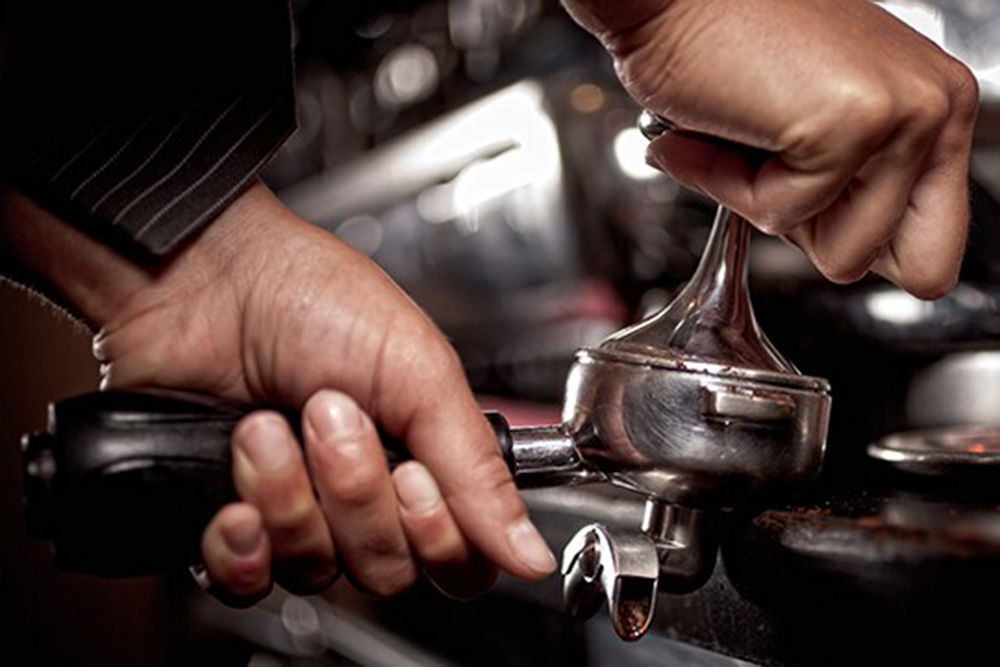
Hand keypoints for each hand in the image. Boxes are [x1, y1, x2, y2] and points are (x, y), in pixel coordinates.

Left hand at [1, 183, 555, 602]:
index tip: (414, 476)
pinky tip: (232, 500)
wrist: (200, 279)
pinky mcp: (227, 522)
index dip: (439, 537)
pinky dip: (239, 546)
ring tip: (265, 426)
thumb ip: (478, 470)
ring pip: (315, 571)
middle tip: (331, 419)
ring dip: (288, 496)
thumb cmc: (309, 298)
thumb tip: (533, 553)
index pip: (458, 559)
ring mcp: (294, 511)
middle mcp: (363, 494)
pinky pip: (243, 582)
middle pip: (386, 569)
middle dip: (355, 494)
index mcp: (423, 456)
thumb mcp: (419, 372)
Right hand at [564, 0, 978, 297]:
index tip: (805, 193)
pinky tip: (725, 126)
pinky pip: (785, 214)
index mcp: (934, 106)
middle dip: (821, 238)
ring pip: (843, 252)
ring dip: (768, 207)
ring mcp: (904, 114)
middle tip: (775, 169)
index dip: (853, 243)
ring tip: (744, 139)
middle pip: (905, 267)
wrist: (663, 1)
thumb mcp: (806, 131)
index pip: (931, 249)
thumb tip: (847, 257)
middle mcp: (937, 106)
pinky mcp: (853, 123)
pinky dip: (733, 185)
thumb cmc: (715, 51)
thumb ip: (843, 193)